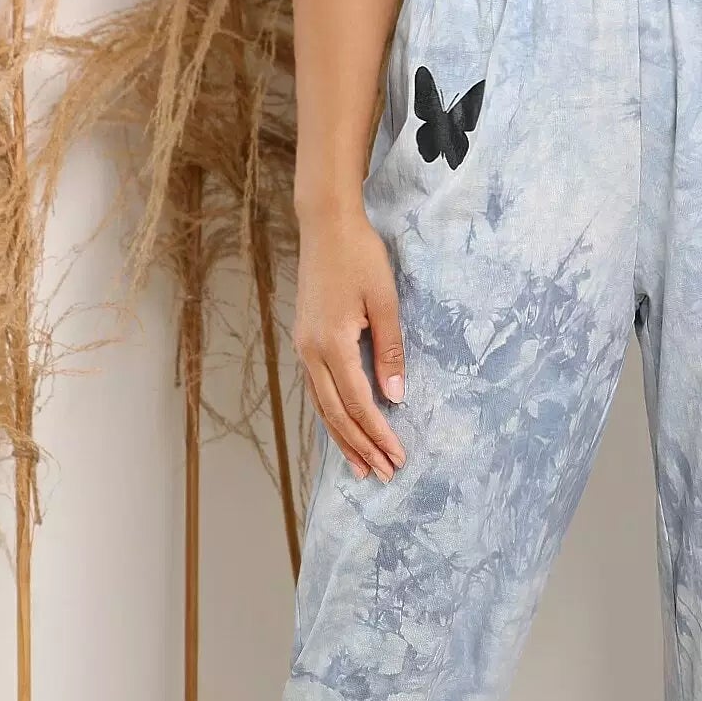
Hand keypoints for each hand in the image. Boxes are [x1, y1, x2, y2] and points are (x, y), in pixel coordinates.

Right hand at [294, 205, 406, 481]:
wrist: (325, 226)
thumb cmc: (360, 257)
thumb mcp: (386, 302)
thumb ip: (390, 352)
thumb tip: (395, 398)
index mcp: (332, 344)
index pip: (358, 403)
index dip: (379, 434)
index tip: (398, 456)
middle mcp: (311, 352)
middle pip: (336, 415)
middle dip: (361, 447)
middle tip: (383, 474)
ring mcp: (304, 348)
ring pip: (322, 407)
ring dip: (344, 440)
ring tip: (362, 467)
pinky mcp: (305, 342)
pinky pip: (318, 391)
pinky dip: (332, 417)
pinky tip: (343, 432)